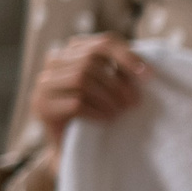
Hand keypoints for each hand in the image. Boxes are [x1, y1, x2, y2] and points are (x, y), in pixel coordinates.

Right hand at [30, 34, 147, 169]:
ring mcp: (44, 84)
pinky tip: (106, 119)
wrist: (71, 147)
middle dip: (118, 82)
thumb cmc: (95, 112)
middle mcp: (54, 62)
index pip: (103, 43)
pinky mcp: (42, 106)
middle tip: (134, 101)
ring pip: (81, 79)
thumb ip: (118, 72)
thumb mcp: (108, 87)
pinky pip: (74, 102)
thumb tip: (146, 71)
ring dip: (107, 97)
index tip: (149, 76)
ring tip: (119, 111)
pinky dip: (96, 111)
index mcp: (72, 51)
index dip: (128, 56)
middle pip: (91, 60)